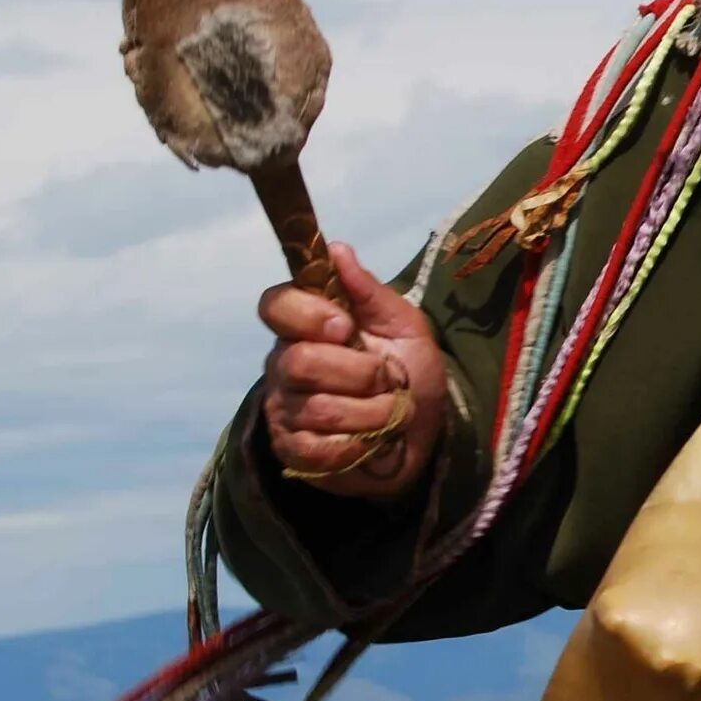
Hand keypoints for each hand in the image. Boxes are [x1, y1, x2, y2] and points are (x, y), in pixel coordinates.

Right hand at [256, 242, 447, 500]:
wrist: (425, 432)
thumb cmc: (410, 372)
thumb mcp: (405, 326)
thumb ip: (370, 291)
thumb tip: (337, 249)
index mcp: (306, 325)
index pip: (275, 305)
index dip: (307, 315)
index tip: (346, 327)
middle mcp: (284, 365)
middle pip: (299, 362)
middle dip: (359, 373)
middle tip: (388, 378)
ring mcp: (285, 410)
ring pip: (317, 408)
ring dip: (372, 412)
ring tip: (390, 411)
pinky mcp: (294, 451)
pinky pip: (317, 450)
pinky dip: (358, 446)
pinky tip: (373, 441)